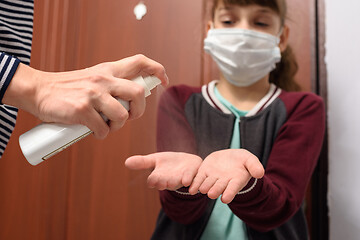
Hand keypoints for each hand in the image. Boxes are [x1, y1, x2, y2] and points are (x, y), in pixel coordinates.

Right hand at [4, 54, 167, 138]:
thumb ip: (111, 84)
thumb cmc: (67, 87)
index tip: (163, 80)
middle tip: (130, 116)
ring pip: (122, 116)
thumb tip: (129, 102)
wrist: (38, 90)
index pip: (140, 62)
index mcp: (108, 70)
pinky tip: (94, 131)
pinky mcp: (82, 109)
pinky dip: (101, 135)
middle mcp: (103, 80)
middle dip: (139, 110)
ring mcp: (93, 94)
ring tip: (107, 126)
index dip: (157, 70)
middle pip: (137, 93)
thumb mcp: (92, 78)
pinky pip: (103, 129)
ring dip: (117, 127)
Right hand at [125, 152, 201, 190]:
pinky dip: (190, 179)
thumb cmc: (168, 163)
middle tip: (163, 182)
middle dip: (164, 182)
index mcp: (159, 177)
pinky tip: (188, 181)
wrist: (186, 162)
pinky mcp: (194, 174)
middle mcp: (170, 180)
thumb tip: (126, 162)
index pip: (154, 181)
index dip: (153, 181)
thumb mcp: (154, 160)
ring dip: (177, 182)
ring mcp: (182, 178)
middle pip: (165, 182)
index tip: (151, 181)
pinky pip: (192, 179)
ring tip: (175, 181)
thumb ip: (142, 162)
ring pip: (178, 182)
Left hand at [189, 149, 263, 203]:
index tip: (226, 199)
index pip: (233, 188)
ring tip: (201, 190)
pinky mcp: (204, 173)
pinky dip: (194, 184)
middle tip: (211, 194)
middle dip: (215, 190)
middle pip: (219, 188)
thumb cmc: (242, 161)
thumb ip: (254, 166)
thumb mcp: (250, 160)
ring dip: (204, 187)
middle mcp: (223, 183)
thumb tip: (260, 173)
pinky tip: (190, 188)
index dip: (230, 193)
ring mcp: (213, 179)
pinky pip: (198, 179)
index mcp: (235, 181)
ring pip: (207, 185)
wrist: (230, 158)